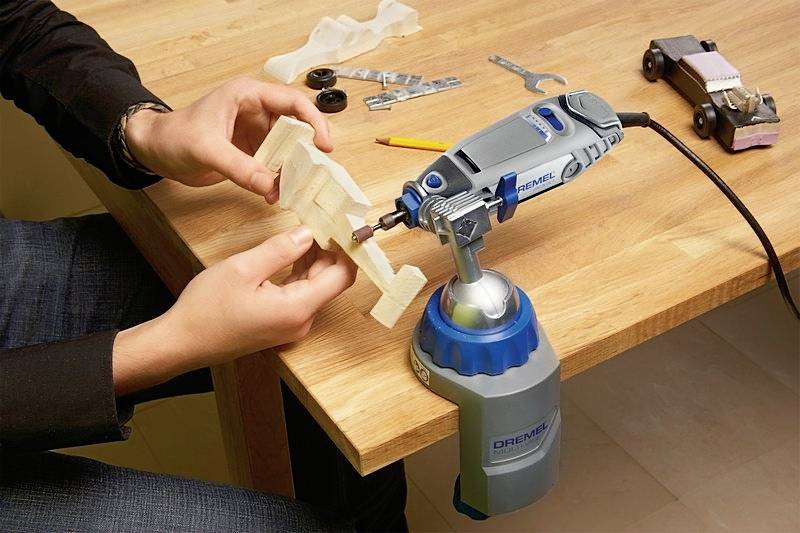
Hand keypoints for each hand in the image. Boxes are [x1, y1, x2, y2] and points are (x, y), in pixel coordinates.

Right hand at [112, 226, 355, 395]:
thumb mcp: (242, 268)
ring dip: (314, 259)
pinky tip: (292, 251)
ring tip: (306, 228)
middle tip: (321, 218)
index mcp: (297, 308)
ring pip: (316, 286)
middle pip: (331, 280)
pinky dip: (300, 272)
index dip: (345, 248)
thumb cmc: (206, 310)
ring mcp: (291, 325)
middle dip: (329, 249)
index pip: (342, 276)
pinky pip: (300, 294)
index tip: (340, 224)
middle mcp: (301, 320)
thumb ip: (280, 249)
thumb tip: (308, 233)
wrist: (181, 343)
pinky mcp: (280, 324)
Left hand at [125, 77, 332, 196]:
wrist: (154, 150)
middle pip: (296, 128)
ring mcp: (256, 134)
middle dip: (306, 151)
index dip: (313, 122)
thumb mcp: (207, 149)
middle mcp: (257, 112)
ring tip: (293, 188)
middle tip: (313, 173)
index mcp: (248, 96)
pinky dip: (279, 179)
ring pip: (288, 150)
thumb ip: (240, 168)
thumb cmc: (174, 136)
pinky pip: (274, 165)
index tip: (324, 145)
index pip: (294, 103)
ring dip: (292, 169)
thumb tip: (270, 186)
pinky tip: (277, 193)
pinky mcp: (252, 153)